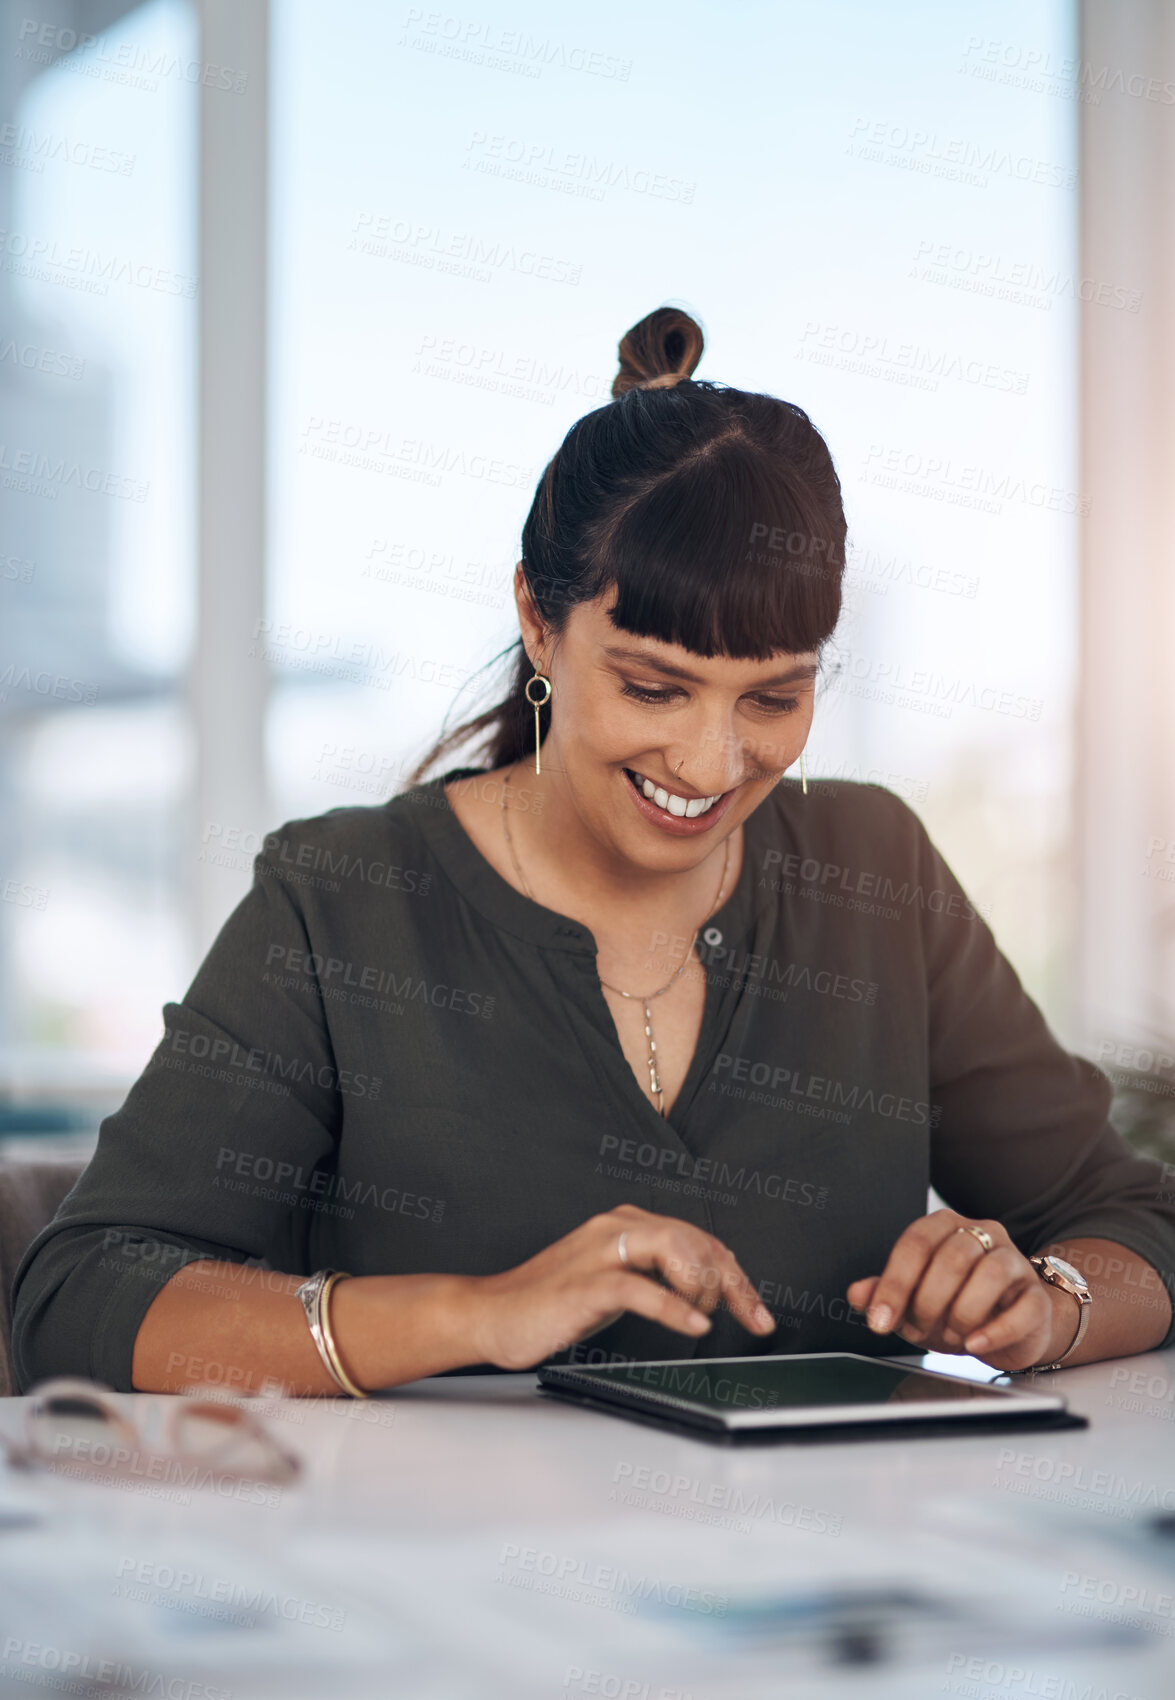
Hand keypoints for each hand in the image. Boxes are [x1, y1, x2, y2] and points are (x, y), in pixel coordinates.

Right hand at [466, 1204, 776, 1370]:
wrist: (491, 1315)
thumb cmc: (551, 1305)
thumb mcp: (614, 1285)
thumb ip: (653, 1278)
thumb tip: (705, 1295)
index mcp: (626, 1225)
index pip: (700, 1239)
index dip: (738, 1276)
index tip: (759, 1314)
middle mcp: (616, 1227)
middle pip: (696, 1239)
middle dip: (732, 1283)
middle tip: (747, 1322)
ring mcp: (598, 1253)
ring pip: (674, 1247)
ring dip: (702, 1286)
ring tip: (703, 1318)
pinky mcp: (583, 1285)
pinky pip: (639, 1288)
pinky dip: (673, 1307)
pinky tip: (692, 1326)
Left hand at [845, 1207, 1076, 1372]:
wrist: (1010, 1327)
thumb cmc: (956, 1306)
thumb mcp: (913, 1301)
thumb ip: (884, 1294)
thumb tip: (857, 1294)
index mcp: (945, 1227)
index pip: (915, 1243)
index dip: (894, 1284)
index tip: (880, 1320)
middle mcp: (982, 1235)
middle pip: (951, 1258)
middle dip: (927, 1302)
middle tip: (919, 1331)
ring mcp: (1014, 1262)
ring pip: (988, 1275)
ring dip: (961, 1314)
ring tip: (951, 1335)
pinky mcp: (1036, 1297)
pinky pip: (1021, 1310)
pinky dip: (994, 1331)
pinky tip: (975, 1343)